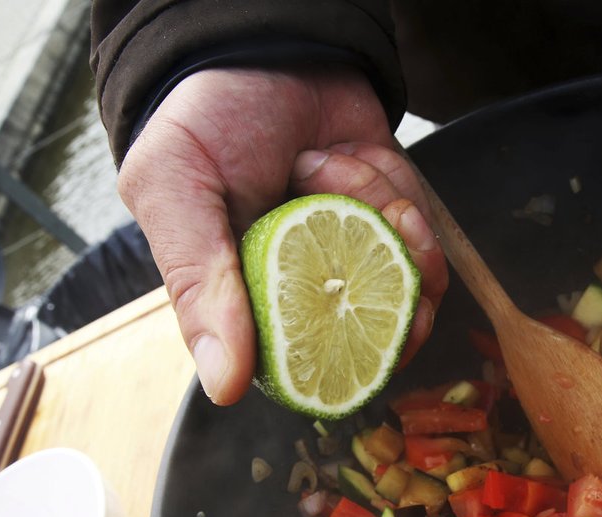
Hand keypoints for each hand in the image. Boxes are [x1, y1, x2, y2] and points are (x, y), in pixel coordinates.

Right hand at [117, 66, 447, 404]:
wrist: (267, 43)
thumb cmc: (208, 119)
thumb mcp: (179, 197)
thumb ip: (197, 288)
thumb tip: (223, 388)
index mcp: (254, 297)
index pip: (306, 361)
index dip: (342, 362)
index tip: (362, 346)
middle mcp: (311, 284)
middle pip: (376, 333)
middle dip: (388, 294)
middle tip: (374, 239)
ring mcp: (358, 249)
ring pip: (407, 278)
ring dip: (380, 215)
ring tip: (328, 163)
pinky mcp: (393, 215)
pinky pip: (423, 230)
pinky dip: (398, 191)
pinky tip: (358, 156)